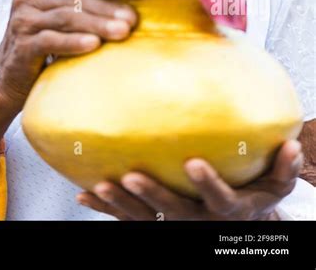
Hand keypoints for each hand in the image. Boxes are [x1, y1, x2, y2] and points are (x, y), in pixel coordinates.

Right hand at [0, 0, 136, 110]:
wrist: (9, 78)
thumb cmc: (47, 41)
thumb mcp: (63, 13)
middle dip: (107, 7)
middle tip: (133, 18)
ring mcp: (23, 19)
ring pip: (66, 17)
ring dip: (97, 24)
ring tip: (122, 32)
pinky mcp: (21, 44)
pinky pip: (51, 40)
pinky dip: (74, 42)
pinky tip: (94, 45)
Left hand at [77, 139, 302, 220]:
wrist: (241, 230)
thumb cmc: (255, 196)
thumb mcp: (274, 186)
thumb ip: (283, 168)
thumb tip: (292, 146)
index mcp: (226, 210)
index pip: (218, 199)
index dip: (208, 183)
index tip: (193, 162)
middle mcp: (198, 221)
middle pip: (174, 213)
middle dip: (152, 196)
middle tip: (131, 176)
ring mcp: (176, 226)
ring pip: (145, 221)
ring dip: (121, 205)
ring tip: (98, 187)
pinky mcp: (157, 226)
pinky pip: (129, 222)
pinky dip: (107, 211)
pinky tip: (84, 198)